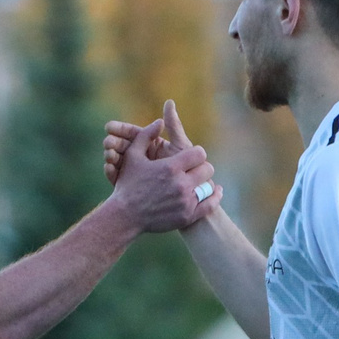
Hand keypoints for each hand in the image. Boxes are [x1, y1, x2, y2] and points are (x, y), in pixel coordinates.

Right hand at [111, 107, 217, 234]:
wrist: (125, 217)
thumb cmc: (128, 184)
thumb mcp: (133, 156)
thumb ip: (146, 136)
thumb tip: (159, 120)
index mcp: (170, 167)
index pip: (199, 154)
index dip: (196, 153)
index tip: (191, 157)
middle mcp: (181, 184)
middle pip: (207, 169)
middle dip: (201, 167)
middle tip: (195, 169)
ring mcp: (185, 202)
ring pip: (209, 186)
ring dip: (205, 182)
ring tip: (200, 181)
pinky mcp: (187, 216)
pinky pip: (210, 205)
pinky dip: (214, 197)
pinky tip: (214, 192)